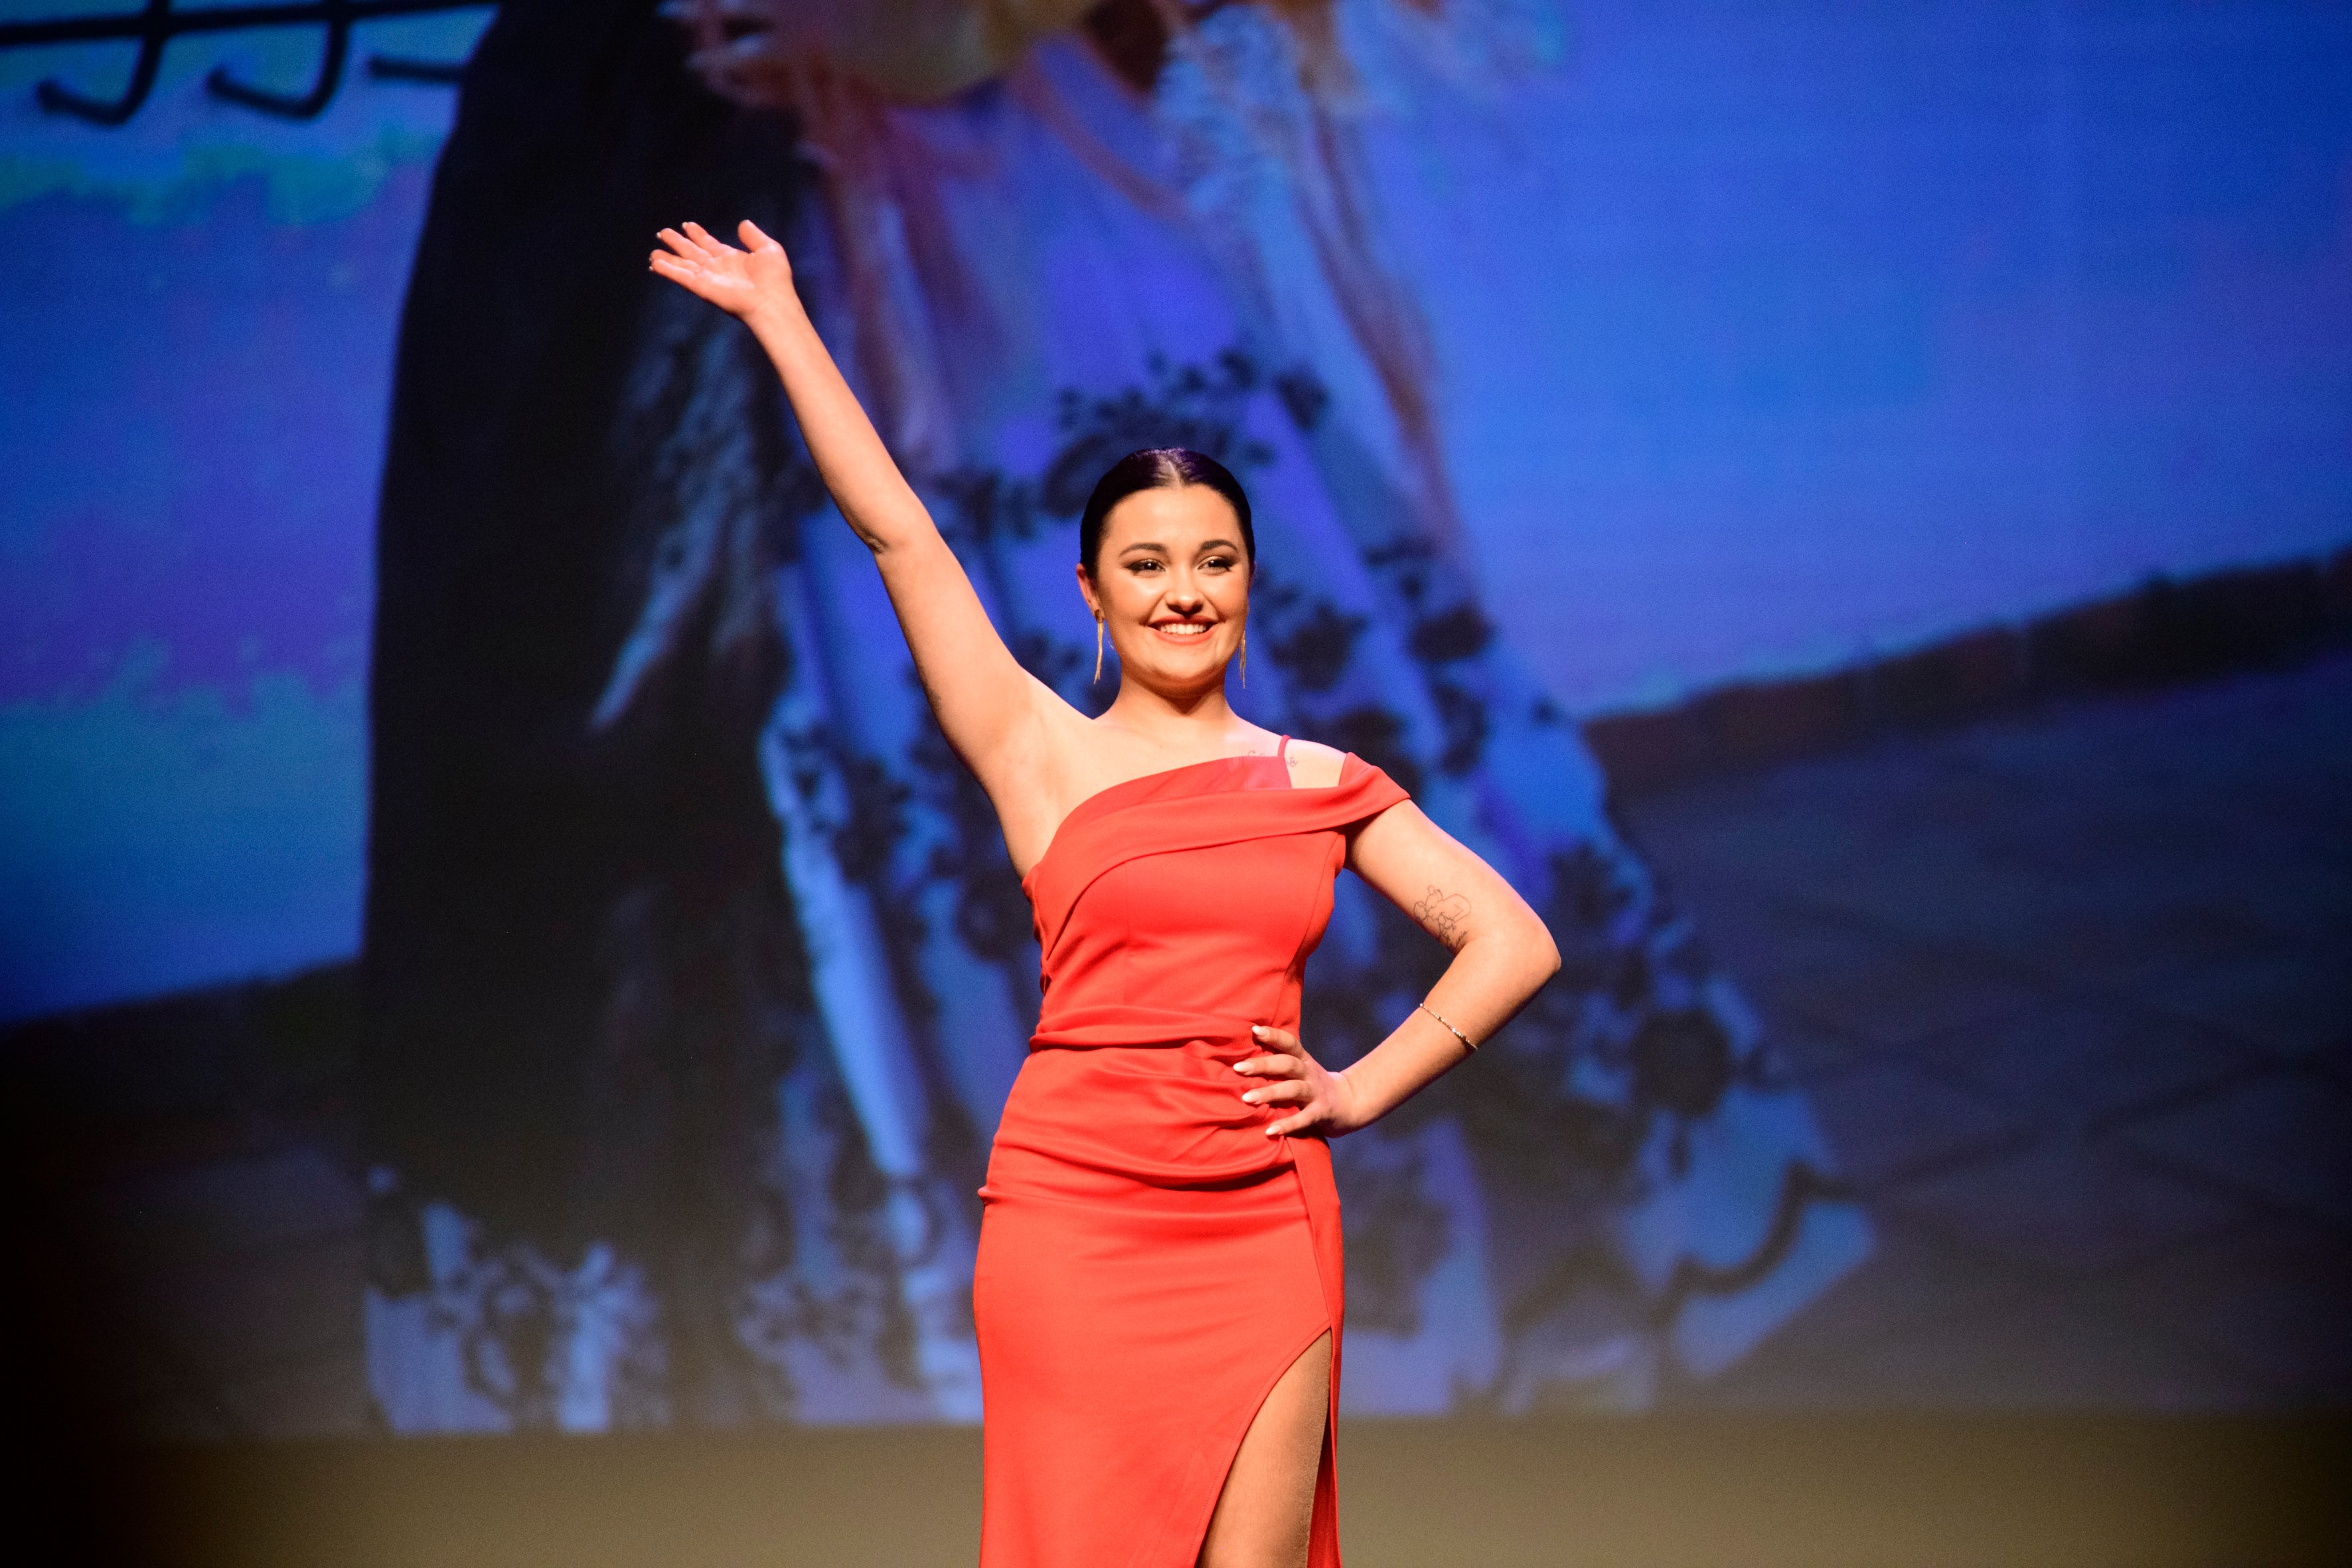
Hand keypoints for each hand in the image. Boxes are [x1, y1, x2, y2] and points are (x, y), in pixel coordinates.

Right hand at [649, 219, 794, 323]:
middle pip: (692, 252)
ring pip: (682, 265)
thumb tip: (743, 223)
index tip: (687, 225)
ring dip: (668, 259)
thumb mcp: (768, 249)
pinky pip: (681, 277)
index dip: (697, 234)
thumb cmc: (775, 279)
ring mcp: (708, 278)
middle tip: (662, 232)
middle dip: (677, 242)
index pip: (709, 243)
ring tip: (653, 252)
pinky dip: (668, 270)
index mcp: (731, 258)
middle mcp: (717, 268)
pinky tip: (655, 264)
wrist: (772, 302)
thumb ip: (754, 236)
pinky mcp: (702, 288)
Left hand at [1235, 1024, 1366, 1137]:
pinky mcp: (1321, 1113)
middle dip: (1263, 1065)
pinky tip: (1271, 1131)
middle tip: (1238, 1068)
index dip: (1274, 1035)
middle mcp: (1310, 1073)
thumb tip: (1243, 1058)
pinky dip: (1288, 1124)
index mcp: (1304, 1060)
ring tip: (1247, 1098)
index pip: (1290, 1043)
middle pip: (1287, 1064)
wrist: (1349, 1103)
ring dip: (1269, 1093)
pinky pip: (1304, 1118)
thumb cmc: (1313, 1085)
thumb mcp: (1302, 1069)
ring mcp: (1316, 1093)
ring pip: (1293, 1089)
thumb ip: (1280, 1064)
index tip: (1254, 1030)